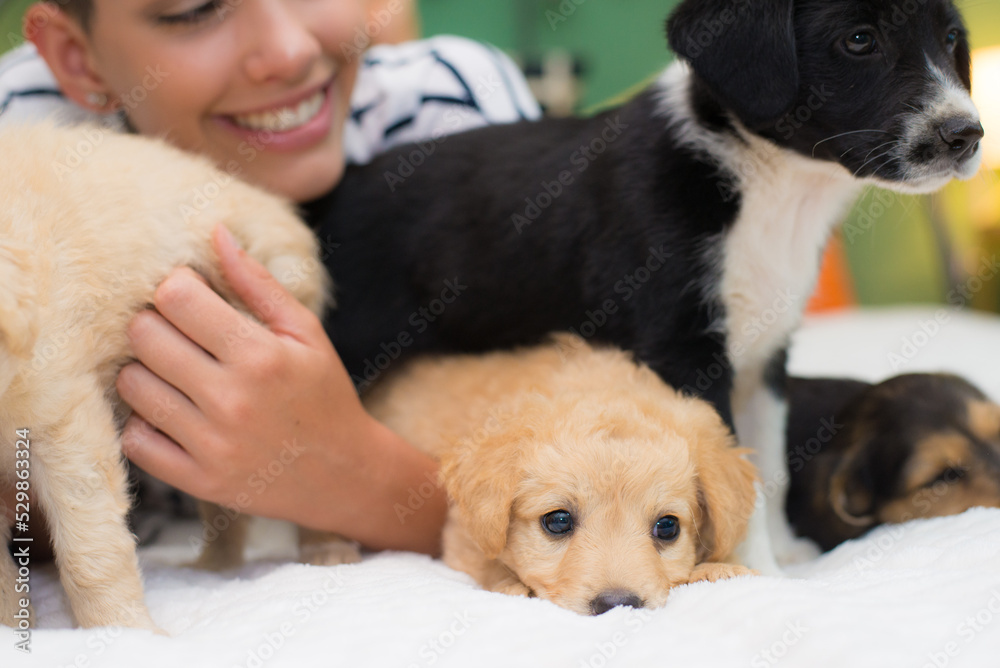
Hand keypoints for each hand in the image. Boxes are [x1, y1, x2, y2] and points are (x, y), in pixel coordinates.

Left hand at [117, 225, 445, 553]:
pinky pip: (135, 440)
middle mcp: (232, 399)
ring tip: (175, 373)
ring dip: (145, 372)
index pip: (176, 298)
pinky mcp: (199, 480)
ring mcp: (212, 444)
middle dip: (155, 325)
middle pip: (145, 336)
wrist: (345, 473)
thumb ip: (257, 284)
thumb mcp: (305, 333)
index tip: (191, 298)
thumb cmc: (324, 394)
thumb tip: (214, 233)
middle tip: (179, 334)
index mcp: (261, 355)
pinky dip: (144, 423)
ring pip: (132, 386)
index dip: (177, 289)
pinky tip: (172, 413)